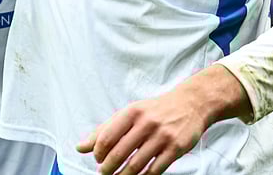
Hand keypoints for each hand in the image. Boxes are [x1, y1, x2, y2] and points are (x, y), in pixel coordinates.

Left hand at [77, 65, 242, 173]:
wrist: (191, 104)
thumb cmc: (156, 110)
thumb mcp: (130, 113)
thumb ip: (105, 130)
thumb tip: (80, 147)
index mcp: (132, 112)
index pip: (106, 137)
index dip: (98, 153)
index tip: (98, 160)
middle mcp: (146, 123)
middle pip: (119, 154)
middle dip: (108, 169)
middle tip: (105, 173)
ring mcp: (162, 136)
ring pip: (136, 165)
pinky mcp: (175, 148)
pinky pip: (155, 170)